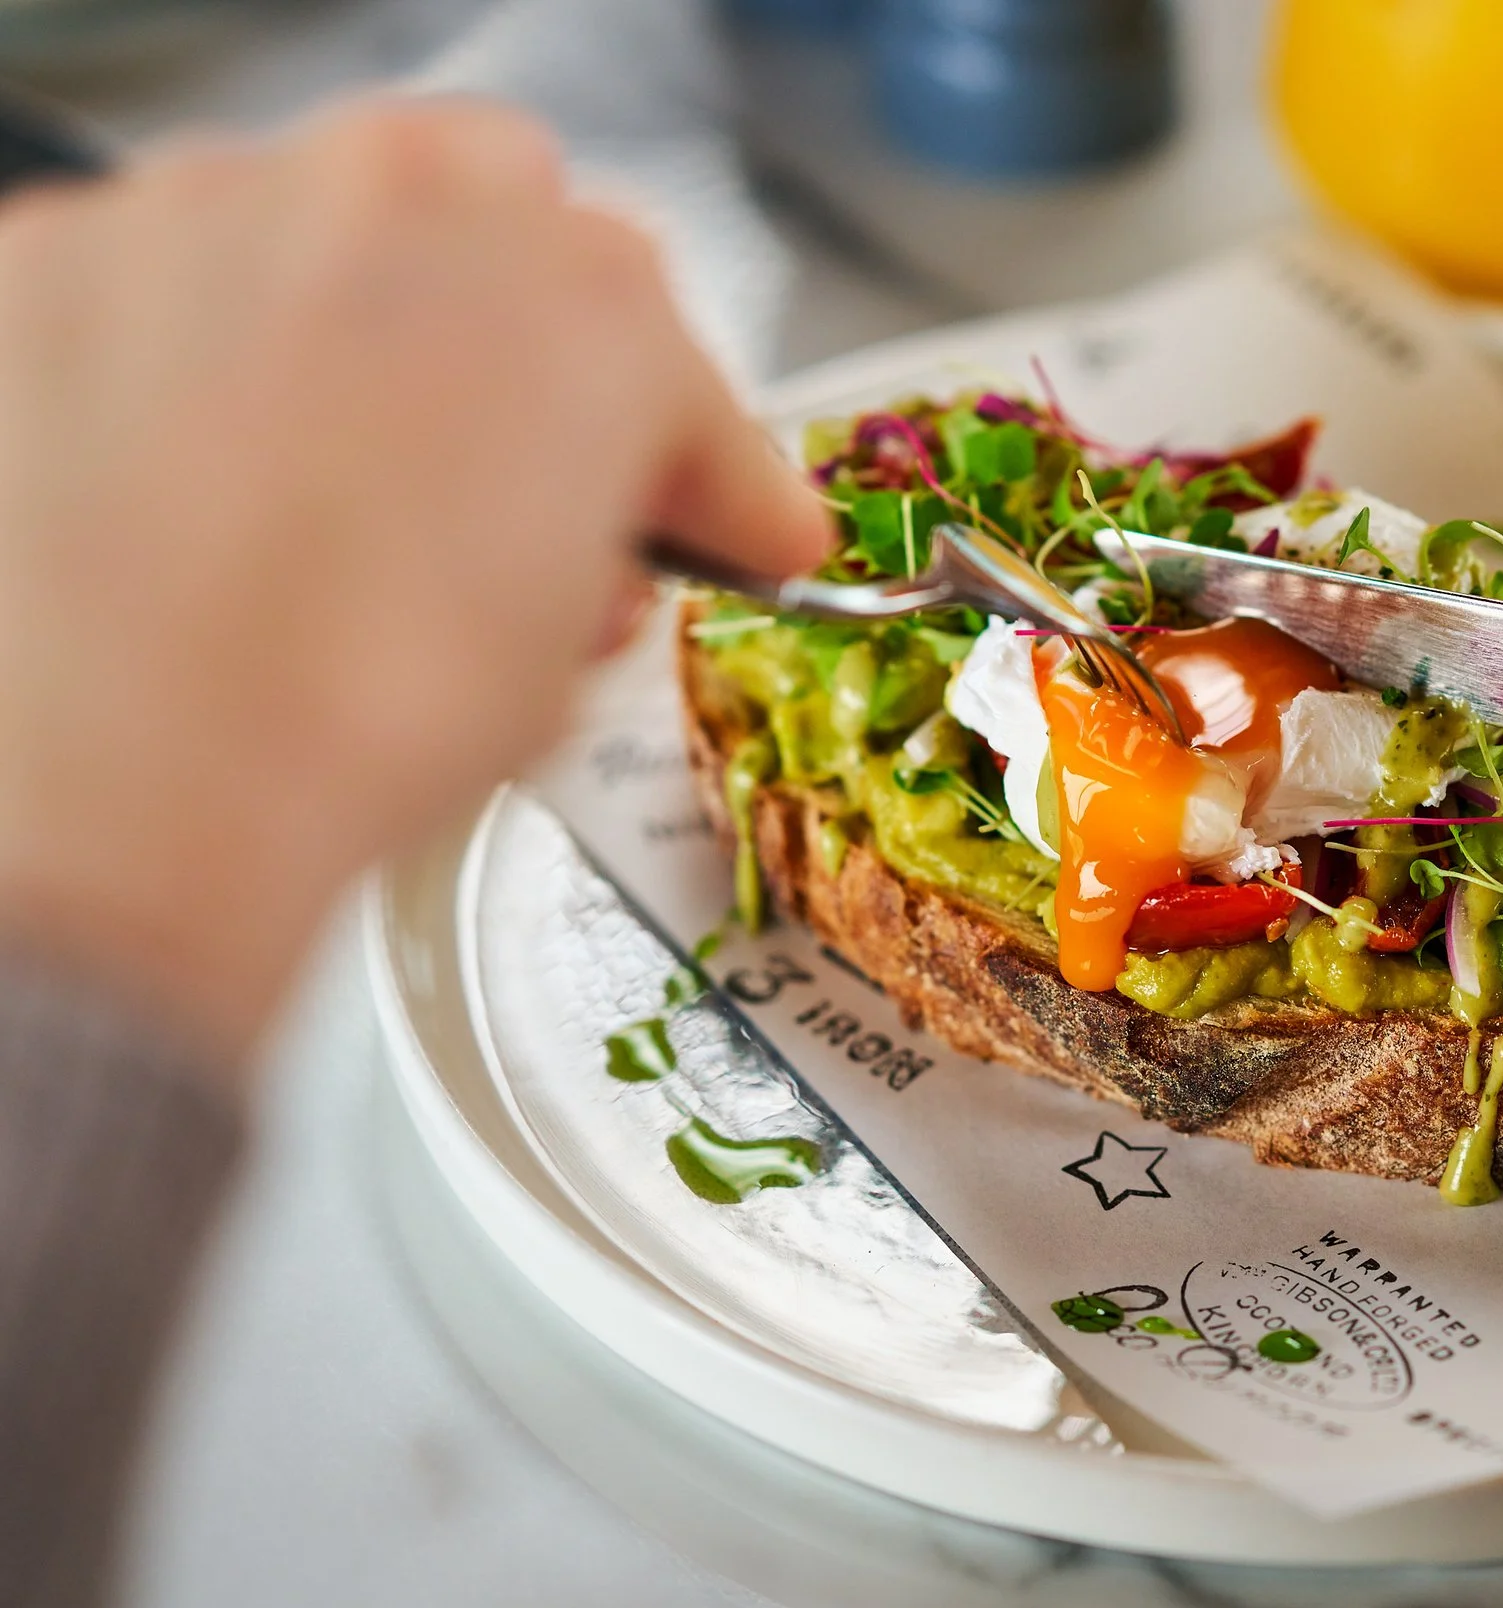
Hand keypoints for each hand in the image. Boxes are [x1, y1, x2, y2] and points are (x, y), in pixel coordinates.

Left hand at [0, 99, 823, 1076]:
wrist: (118, 786)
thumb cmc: (353, 724)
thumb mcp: (568, 663)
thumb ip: (607, 556)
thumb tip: (581, 563)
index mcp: (585, 310)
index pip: (683, 363)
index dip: (705, 462)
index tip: (720, 522)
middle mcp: (407, 210)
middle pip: (515, 226)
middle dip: (529, 345)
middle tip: (516, 483)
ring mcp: (218, 209)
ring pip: (334, 225)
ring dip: (360, 333)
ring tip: (336, 488)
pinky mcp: (58, 253)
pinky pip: (167, 277)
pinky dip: (195, 357)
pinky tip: (197, 481)